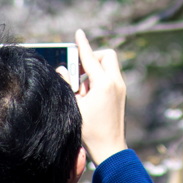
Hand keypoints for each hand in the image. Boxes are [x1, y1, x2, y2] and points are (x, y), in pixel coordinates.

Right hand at [60, 29, 126, 166]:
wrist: (110, 148)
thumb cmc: (90, 130)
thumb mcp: (74, 106)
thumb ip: (67, 84)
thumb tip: (62, 69)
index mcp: (104, 84)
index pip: (90, 57)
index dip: (82, 45)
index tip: (78, 33)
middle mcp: (116, 82)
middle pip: (106, 56)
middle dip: (92, 58)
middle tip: (78, 72)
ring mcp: (121, 88)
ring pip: (108, 66)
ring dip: (94, 71)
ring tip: (81, 92)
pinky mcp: (121, 94)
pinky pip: (110, 77)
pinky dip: (98, 79)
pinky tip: (88, 96)